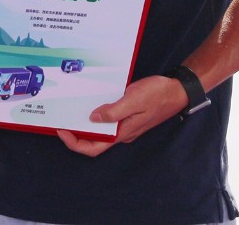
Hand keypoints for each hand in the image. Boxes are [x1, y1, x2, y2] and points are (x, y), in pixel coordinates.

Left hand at [58, 74, 186, 156]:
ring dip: (85, 125)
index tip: (62, 131)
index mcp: (123, 133)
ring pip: (100, 131)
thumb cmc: (157, 95)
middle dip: (76, 134)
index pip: (94, 148)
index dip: (75, 144)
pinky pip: (107, 120)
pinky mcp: (127, 116)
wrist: (177, 91)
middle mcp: (122, 132)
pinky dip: (96, 115)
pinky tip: (90, 104)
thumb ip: (114, 111)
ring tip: (70, 112)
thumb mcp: (134, 100)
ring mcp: (125, 125)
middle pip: (94, 141)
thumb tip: (93, 118)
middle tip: (61, 120)